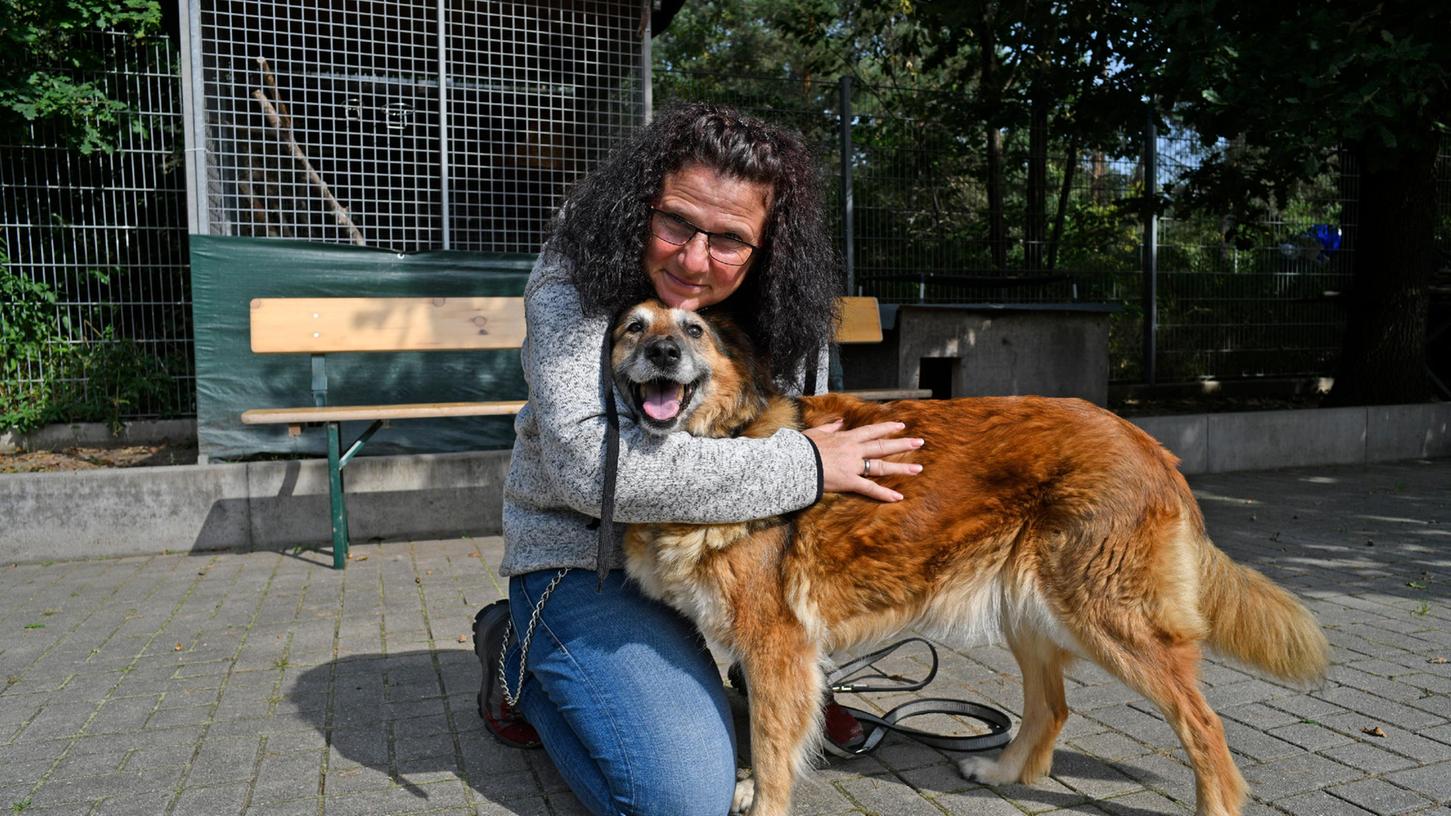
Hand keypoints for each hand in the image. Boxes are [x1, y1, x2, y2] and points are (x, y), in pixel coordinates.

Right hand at [802, 419, 923, 501]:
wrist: (794, 462)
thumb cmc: (801, 448)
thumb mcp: (815, 433)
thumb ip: (830, 427)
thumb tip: (839, 422)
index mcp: (846, 438)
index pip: (871, 431)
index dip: (887, 428)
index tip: (901, 426)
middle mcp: (854, 450)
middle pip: (882, 446)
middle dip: (902, 444)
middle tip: (919, 442)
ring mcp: (853, 466)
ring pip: (881, 467)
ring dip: (901, 468)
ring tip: (918, 469)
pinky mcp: (849, 482)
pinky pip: (870, 489)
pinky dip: (884, 494)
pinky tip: (898, 497)